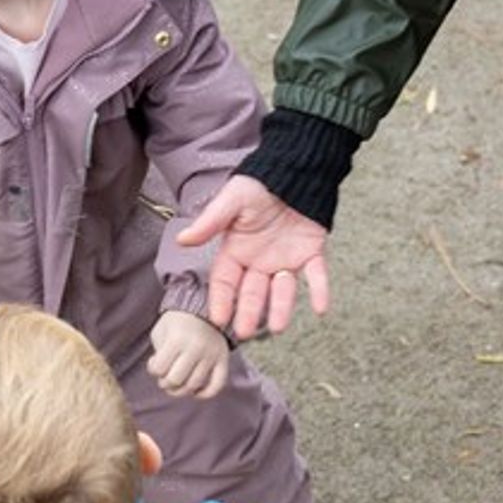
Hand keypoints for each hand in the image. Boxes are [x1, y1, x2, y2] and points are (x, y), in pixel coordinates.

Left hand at [148, 310, 229, 399]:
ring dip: (181, 390)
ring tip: (177, 383)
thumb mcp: (161, 331)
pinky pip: (217, 385)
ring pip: (193, 385)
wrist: (203, 306)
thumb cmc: (177, 322)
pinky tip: (196, 392)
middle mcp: (196, 347)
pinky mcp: (223, 359)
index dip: (153, 370)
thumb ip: (158, 353)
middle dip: (165, 383)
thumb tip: (163, 377)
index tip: (155, 363)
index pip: (159, 369)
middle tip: (164, 378)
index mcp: (177, 339)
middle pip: (176, 380)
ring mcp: (211, 354)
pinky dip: (205, 393)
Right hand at [175, 176, 330, 342]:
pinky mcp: (311, 252)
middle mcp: (260, 260)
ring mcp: (286, 258)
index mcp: (237, 249)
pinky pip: (317, 275)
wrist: (293, 169)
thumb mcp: (232, 200)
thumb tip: (181, 240)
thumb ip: (210, 222)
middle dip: (248, 312)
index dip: (221, 299)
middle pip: (252, 292)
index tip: (218, 319)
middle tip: (245, 333)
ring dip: (280, 307)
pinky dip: (320, 290)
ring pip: (283, 289)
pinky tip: (321, 308)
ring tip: (278, 326)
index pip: (225, 281)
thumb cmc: (258, 183)